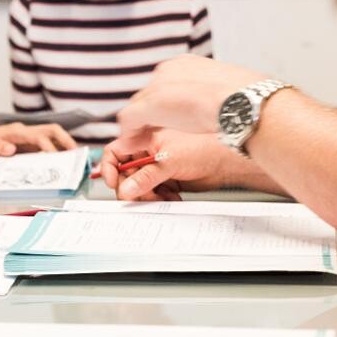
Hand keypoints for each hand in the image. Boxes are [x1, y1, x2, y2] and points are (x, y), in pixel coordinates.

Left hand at [0, 122, 76, 152]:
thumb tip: (11, 149)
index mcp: (16, 132)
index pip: (38, 136)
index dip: (48, 146)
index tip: (54, 158)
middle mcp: (26, 132)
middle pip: (52, 130)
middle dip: (65, 140)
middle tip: (76, 153)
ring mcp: (30, 138)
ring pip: (53, 136)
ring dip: (65, 144)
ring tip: (75, 157)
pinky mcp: (31, 145)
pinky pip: (49, 145)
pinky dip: (59, 151)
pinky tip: (64, 161)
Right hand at [101, 129, 263, 199]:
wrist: (226, 162)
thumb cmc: (203, 148)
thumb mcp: (169, 162)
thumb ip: (146, 177)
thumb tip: (126, 190)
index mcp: (144, 139)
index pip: (116, 152)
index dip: (110, 167)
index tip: (113, 182)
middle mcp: (148, 151)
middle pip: (126, 172)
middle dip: (131, 186)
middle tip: (138, 196)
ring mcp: (158, 165)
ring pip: (139, 184)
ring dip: (145, 194)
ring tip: (158, 197)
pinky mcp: (168, 177)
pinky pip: (153, 190)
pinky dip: (158, 196)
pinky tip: (169, 196)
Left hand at [117, 55, 266, 137]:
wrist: (243, 102)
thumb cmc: (247, 100)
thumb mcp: (230, 90)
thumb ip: (217, 94)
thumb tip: (226, 103)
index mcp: (186, 64)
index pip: (163, 84)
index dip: (163, 104)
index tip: (167, 119)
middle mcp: (168, 70)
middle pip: (147, 95)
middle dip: (148, 115)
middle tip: (149, 134)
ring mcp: (158, 87)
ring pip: (137, 107)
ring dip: (137, 126)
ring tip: (140, 142)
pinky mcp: (151, 104)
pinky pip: (129, 120)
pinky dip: (129, 134)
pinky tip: (132, 145)